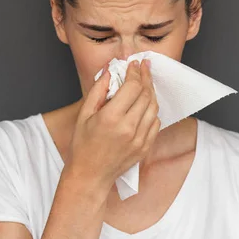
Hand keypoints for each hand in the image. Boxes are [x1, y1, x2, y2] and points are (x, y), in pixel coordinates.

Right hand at [65, 59, 159, 193]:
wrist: (90, 175)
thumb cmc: (83, 145)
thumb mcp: (84, 115)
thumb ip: (98, 90)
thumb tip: (109, 71)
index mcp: (111, 118)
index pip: (132, 87)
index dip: (135, 72)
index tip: (134, 64)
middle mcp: (128, 128)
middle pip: (146, 94)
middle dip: (145, 77)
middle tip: (144, 67)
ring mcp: (140, 139)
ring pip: (153, 107)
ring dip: (151, 92)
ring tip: (145, 83)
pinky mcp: (145, 147)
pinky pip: (155, 122)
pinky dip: (152, 110)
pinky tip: (145, 104)